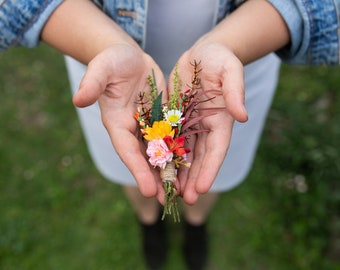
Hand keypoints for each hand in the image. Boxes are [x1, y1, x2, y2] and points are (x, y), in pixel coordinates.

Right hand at [73, 44, 166, 201]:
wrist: (128, 58)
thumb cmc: (112, 61)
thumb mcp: (102, 68)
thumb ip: (92, 83)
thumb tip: (78, 100)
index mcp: (117, 122)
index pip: (127, 150)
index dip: (137, 170)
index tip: (148, 190)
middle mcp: (133, 129)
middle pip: (145, 158)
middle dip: (155, 179)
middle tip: (167, 201)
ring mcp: (150, 125)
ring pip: (160, 152)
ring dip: (169, 171)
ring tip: (181, 192)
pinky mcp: (164, 117)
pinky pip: (173, 137)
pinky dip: (180, 152)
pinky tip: (192, 165)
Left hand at [170, 41, 247, 203]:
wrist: (203, 53)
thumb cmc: (220, 59)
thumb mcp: (230, 70)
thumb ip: (235, 91)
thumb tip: (242, 117)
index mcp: (221, 120)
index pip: (216, 149)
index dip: (209, 169)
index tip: (202, 189)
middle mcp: (205, 127)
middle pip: (200, 157)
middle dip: (193, 178)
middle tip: (185, 199)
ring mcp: (189, 124)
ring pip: (184, 153)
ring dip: (178, 172)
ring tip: (171, 192)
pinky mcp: (174, 117)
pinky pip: (168, 139)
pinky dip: (164, 154)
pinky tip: (156, 168)